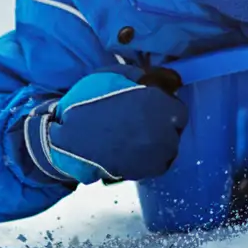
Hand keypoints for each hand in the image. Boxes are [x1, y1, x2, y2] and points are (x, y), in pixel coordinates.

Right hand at [22, 71, 187, 185]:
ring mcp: (156, 155)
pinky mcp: (146, 172)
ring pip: (168, 147)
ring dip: (157, 141)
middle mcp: (164, 132)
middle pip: (175, 129)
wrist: (68, 140)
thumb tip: (162, 80)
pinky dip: (149, 157)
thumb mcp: (113, 75)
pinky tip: (131, 149)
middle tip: (141, 121)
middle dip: (163, 124)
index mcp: (159, 105)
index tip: (152, 106)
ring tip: (134, 136)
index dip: (165, 107)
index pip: (179, 109)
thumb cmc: (88, 103)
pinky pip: (157, 163)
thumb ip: (142, 75)